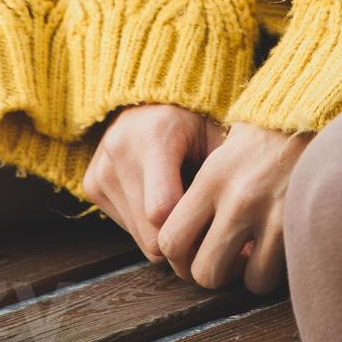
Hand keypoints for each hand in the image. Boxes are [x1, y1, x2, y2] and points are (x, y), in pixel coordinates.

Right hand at [80, 102, 223, 264]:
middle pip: (149, 234)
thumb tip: (251, 246)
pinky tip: (158, 197)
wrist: (152, 95)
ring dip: (162, 232)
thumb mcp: (218, 137)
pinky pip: (124, 226)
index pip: (162, 211)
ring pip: (137, 237)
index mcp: (155, 136)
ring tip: (181, 204)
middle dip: (180, 240)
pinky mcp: (91, 184)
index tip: (213, 228)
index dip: (191, 231)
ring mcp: (101, 169)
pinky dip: (145, 223)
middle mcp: (120, 151)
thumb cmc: (195, 118)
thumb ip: (226, 182)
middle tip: (203, 227)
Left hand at [157, 119, 312, 295]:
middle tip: (225, 262)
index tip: (195, 254)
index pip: (171, 240)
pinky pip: (269, 275)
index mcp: (211, 177)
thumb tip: (183, 231)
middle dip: (212, 274)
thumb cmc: (268, 132)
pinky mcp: (293, 223)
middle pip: (202, 271)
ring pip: (238, 280)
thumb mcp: (226, 150)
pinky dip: (269, 274)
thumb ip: (205, 190)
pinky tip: (274, 253)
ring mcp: (266, 212)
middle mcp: (234, 197)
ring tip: (252, 257)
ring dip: (244, 276)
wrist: (313, 111)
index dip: (181, 259)